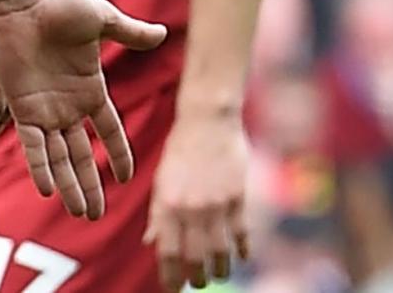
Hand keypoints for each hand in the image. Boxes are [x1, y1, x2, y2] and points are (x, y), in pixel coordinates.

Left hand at [0, 0, 167, 219]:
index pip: (109, 130)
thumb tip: (163, 33)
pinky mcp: (22, 108)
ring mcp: (44, 109)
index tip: (126, 178)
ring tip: (80, 213)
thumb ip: (131, 33)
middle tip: (96, 216)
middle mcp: (67, 105)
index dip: (118, 153)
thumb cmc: (61, 4)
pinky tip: (49, 190)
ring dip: (69, 185)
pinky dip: (40, 167)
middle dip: (89, 185)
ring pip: (59, 158)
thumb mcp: (104, 21)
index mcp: (89, 88)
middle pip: (81, 154)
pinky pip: (33, 145)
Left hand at [145, 109, 251, 288]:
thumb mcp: (162, 180)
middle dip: (196, 278)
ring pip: (220, 252)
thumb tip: (150, 243)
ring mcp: (217, 204)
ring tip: (217, 273)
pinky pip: (241, 233)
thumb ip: (158, 214)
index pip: (168, 254)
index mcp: (167, 204)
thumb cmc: (181, 149)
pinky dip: (242, 249)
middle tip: (198, 282)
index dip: (171, 277)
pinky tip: (242, 257)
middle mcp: (191, 208)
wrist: (208, 118)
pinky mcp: (238, 197)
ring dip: (219, 269)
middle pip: (195, 258)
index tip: (173, 289)